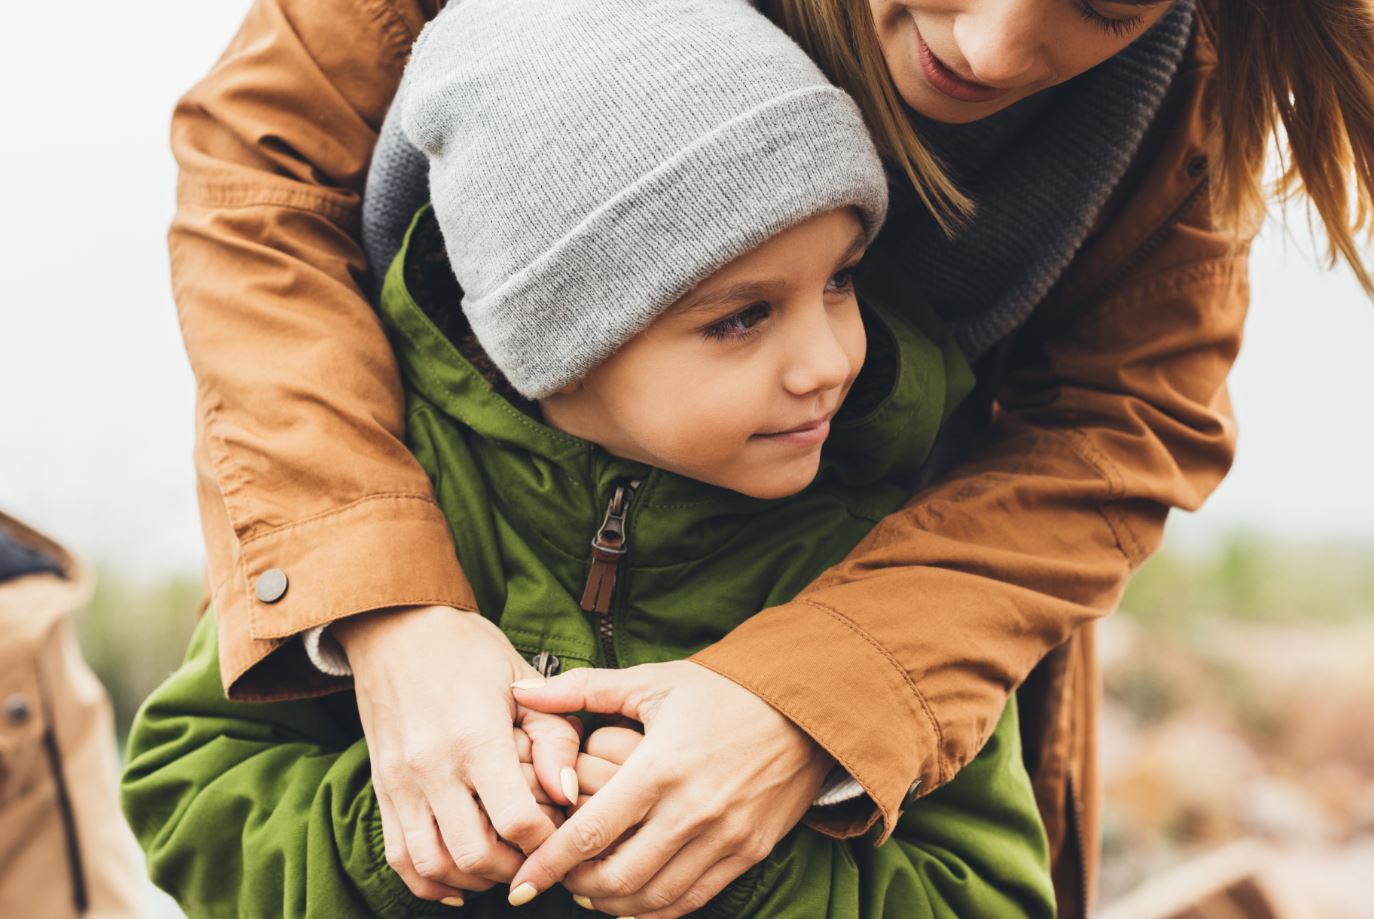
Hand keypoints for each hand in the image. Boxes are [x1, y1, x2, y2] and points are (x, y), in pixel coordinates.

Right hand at [336, 605, 582, 900]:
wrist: (397, 628)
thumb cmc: (470, 650)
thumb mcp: (523, 679)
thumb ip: (553, 736)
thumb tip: (569, 792)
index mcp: (476, 736)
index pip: (516, 819)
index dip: (548, 839)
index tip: (563, 832)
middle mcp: (433, 766)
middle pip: (475, 854)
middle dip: (514, 868)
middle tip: (537, 857)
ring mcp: (401, 782)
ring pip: (433, 864)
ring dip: (473, 880)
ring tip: (503, 868)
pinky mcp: (383, 790)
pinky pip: (399, 857)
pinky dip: (429, 882)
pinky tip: (459, 883)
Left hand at [508, 662, 833, 917]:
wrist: (804, 704)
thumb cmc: (723, 688)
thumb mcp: (652, 681)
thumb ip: (582, 689)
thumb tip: (521, 691)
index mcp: (660, 767)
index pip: (590, 832)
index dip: (549, 863)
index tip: (521, 883)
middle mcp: (692, 810)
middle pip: (618, 877)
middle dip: (576, 888)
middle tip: (556, 881)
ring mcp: (724, 837)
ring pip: (654, 897)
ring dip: (613, 904)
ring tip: (589, 892)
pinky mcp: (749, 851)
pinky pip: (694, 899)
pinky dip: (657, 911)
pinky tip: (633, 903)